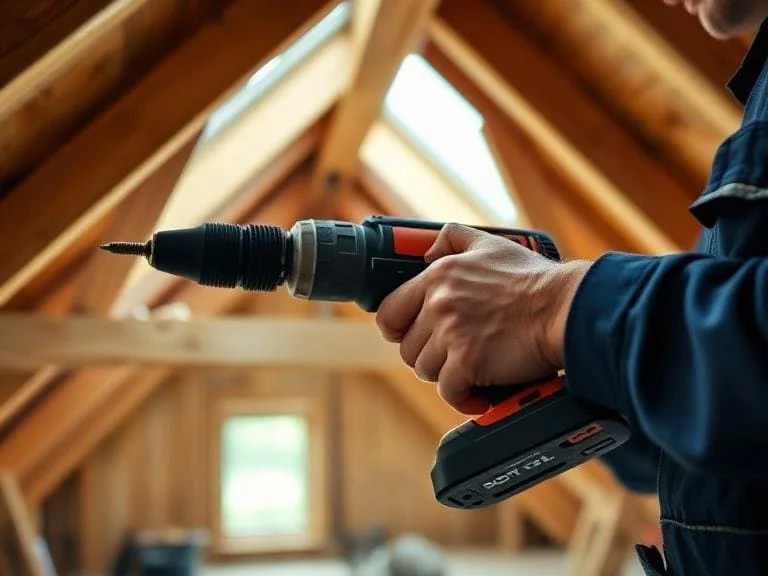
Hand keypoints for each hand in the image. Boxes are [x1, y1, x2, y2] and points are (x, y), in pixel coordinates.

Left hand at [376, 224, 590, 414]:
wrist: (565, 308)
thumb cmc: (534, 279)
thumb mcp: (490, 244)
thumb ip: (453, 239)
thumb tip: (428, 250)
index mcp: (439, 276)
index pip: (389, 311)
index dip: (396, 329)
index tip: (406, 336)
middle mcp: (439, 303)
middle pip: (407, 346)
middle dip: (428, 355)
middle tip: (451, 356)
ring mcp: (452, 333)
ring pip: (425, 370)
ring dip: (446, 375)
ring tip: (469, 370)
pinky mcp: (468, 361)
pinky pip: (449, 391)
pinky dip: (463, 397)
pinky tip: (477, 393)